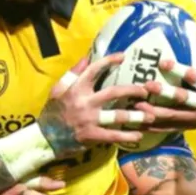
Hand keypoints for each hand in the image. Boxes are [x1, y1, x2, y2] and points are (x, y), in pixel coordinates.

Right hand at [36, 54, 152, 157]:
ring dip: (136, 116)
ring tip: (150, 116)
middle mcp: (84, 102)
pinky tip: (138, 135)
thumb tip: (86, 57)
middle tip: (145, 91)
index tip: (123, 56)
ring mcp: (89, 120)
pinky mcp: (91, 136)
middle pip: (113, 92)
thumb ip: (72, 74)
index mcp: (75, 89)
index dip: (109, 61)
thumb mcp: (58, 90)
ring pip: (117, 116)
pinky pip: (113, 135)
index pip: (93, 70)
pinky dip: (127, 136)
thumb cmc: (52, 112)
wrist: (44, 138)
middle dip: (132, 90)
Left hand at [134, 29, 195, 129]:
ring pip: (174, 117)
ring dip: (155, 113)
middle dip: (165, 93)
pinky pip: (170, 129)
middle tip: (147, 85)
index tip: (163, 62)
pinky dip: (155, 127)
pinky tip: (140, 123)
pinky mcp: (190, 126)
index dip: (179, 70)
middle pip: (183, 99)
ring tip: (137, 106)